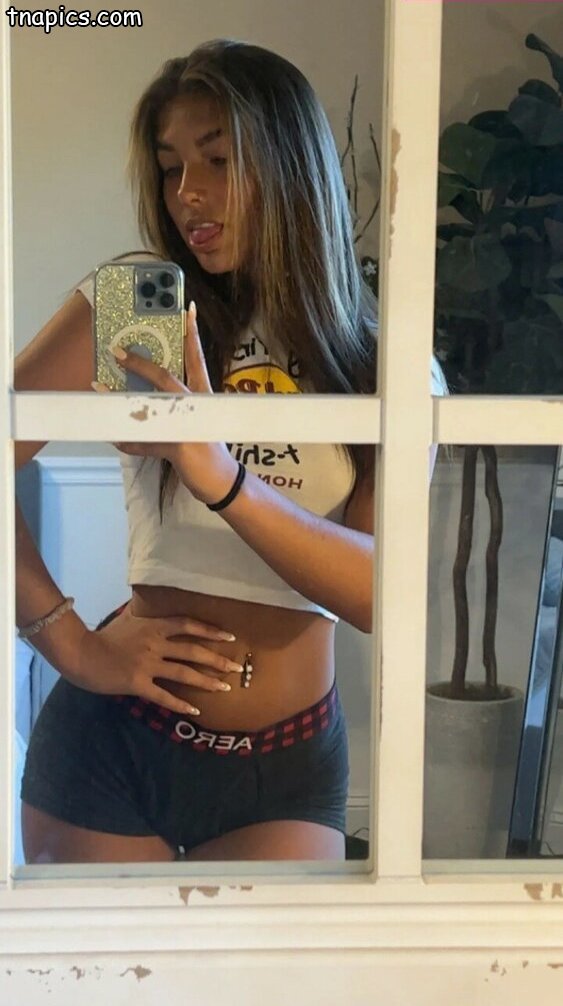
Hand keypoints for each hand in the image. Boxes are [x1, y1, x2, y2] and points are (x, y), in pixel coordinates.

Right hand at [68, 605, 244, 714]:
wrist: (81, 653)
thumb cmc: (103, 637)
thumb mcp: (127, 620)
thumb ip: (145, 618)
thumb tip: (157, 610)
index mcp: (154, 626)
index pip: (188, 625)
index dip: (210, 631)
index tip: (230, 637)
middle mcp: (155, 643)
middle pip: (193, 651)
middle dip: (217, 659)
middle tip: (235, 667)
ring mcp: (147, 664)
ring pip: (184, 673)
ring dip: (206, 681)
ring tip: (224, 687)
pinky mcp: (138, 684)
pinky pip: (164, 696)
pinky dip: (180, 703)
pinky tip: (195, 710)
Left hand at [92, 301, 238, 505]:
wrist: (222, 481)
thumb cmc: (208, 448)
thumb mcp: (196, 423)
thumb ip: (173, 410)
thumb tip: (145, 400)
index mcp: (202, 396)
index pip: (197, 359)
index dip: (192, 334)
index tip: (188, 310)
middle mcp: (194, 406)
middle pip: (165, 378)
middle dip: (140, 364)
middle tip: (117, 351)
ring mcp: (186, 426)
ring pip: (149, 408)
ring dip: (121, 399)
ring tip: (99, 387)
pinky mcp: (178, 447)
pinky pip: (144, 443)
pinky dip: (126, 441)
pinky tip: (112, 436)